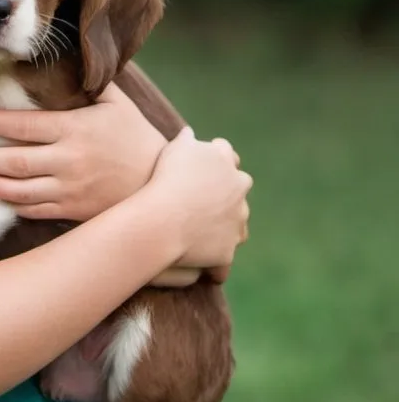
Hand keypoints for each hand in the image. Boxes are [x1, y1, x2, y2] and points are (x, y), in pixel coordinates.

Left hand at [0, 84, 165, 219]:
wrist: (163, 185)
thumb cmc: (136, 137)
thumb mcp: (115, 102)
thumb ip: (88, 79)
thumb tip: (68, 49)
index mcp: (74, 129)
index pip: (20, 124)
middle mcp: (68, 161)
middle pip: (12, 159)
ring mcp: (70, 190)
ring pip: (18, 190)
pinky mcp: (73, 212)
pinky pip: (35, 210)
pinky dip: (11, 204)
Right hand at [145, 128, 250, 268]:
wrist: (163, 217)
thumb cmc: (165, 178)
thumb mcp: (175, 149)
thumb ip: (186, 141)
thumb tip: (191, 135)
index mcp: (227, 165)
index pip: (228, 157)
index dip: (215, 162)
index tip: (201, 168)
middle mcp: (238, 192)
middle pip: (238, 190)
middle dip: (226, 194)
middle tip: (201, 198)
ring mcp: (236, 222)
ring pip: (237, 226)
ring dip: (223, 227)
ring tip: (199, 232)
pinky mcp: (227, 250)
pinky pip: (222, 261)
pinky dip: (213, 264)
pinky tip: (200, 267)